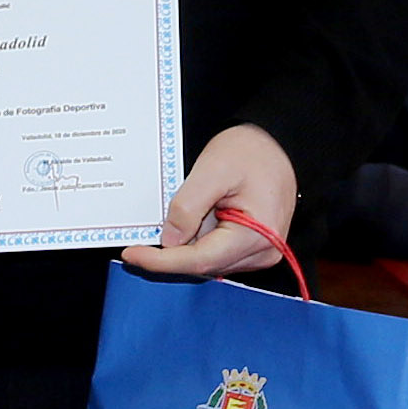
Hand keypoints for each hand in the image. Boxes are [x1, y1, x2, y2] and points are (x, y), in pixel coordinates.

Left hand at [120, 123, 296, 279]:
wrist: (276, 144)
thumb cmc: (250, 151)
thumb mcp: (213, 170)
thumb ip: (188, 206)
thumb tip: (168, 240)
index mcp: (257, 235)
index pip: (199, 260)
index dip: (161, 261)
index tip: (131, 254)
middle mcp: (262, 252)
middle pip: (202, 265)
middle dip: (169, 254)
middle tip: (139, 240)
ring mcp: (259, 252)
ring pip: (207, 261)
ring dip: (183, 247)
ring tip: (171, 219)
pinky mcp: (251, 247)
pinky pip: (215, 252)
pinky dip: (195, 242)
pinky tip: (185, 225)